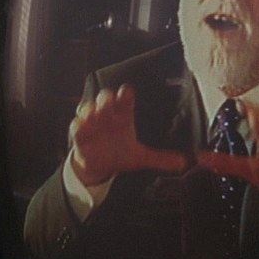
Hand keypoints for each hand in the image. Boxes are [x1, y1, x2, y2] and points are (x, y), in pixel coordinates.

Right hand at [70, 84, 186, 185]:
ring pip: (88, 108)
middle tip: (108, 100)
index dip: (125, 95)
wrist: (99, 166)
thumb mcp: (140, 157)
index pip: (125, 100)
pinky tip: (81, 126)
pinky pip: (76, 126)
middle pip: (105, 99)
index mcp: (123, 117)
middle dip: (106, 98)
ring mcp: (92, 124)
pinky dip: (78, 125)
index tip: (127, 92)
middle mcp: (107, 116)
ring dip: (90, 109)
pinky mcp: (80, 135)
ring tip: (93, 113)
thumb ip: (160, 158)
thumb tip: (183, 163)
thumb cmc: (120, 154)